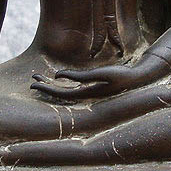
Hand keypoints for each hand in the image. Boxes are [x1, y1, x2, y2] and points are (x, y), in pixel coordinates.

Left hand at [31, 63, 147, 99]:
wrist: (137, 79)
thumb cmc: (121, 75)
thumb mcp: (102, 74)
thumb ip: (81, 76)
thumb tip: (59, 75)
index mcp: (86, 95)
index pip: (61, 94)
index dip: (47, 89)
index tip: (34, 84)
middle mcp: (85, 96)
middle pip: (60, 93)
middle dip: (46, 87)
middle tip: (32, 80)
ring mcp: (88, 92)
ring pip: (65, 90)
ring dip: (52, 84)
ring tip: (39, 77)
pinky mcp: (91, 87)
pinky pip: (71, 86)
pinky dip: (62, 82)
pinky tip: (56, 76)